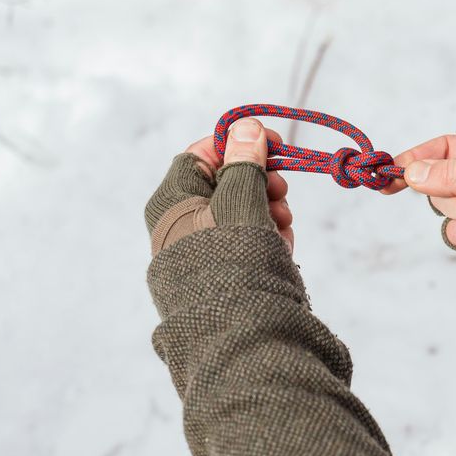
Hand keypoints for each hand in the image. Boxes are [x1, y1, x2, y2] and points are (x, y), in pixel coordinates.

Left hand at [145, 118, 293, 254]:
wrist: (238, 329)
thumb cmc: (234, 257)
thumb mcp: (240, 199)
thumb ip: (244, 161)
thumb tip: (245, 126)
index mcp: (172, 201)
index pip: (203, 153)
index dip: (241, 143)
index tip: (276, 142)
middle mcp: (182, 222)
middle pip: (226, 180)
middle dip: (261, 181)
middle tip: (282, 191)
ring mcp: (202, 246)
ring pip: (242, 208)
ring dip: (270, 208)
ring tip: (283, 227)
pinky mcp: (223, 267)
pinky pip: (247, 236)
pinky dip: (268, 233)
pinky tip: (281, 244)